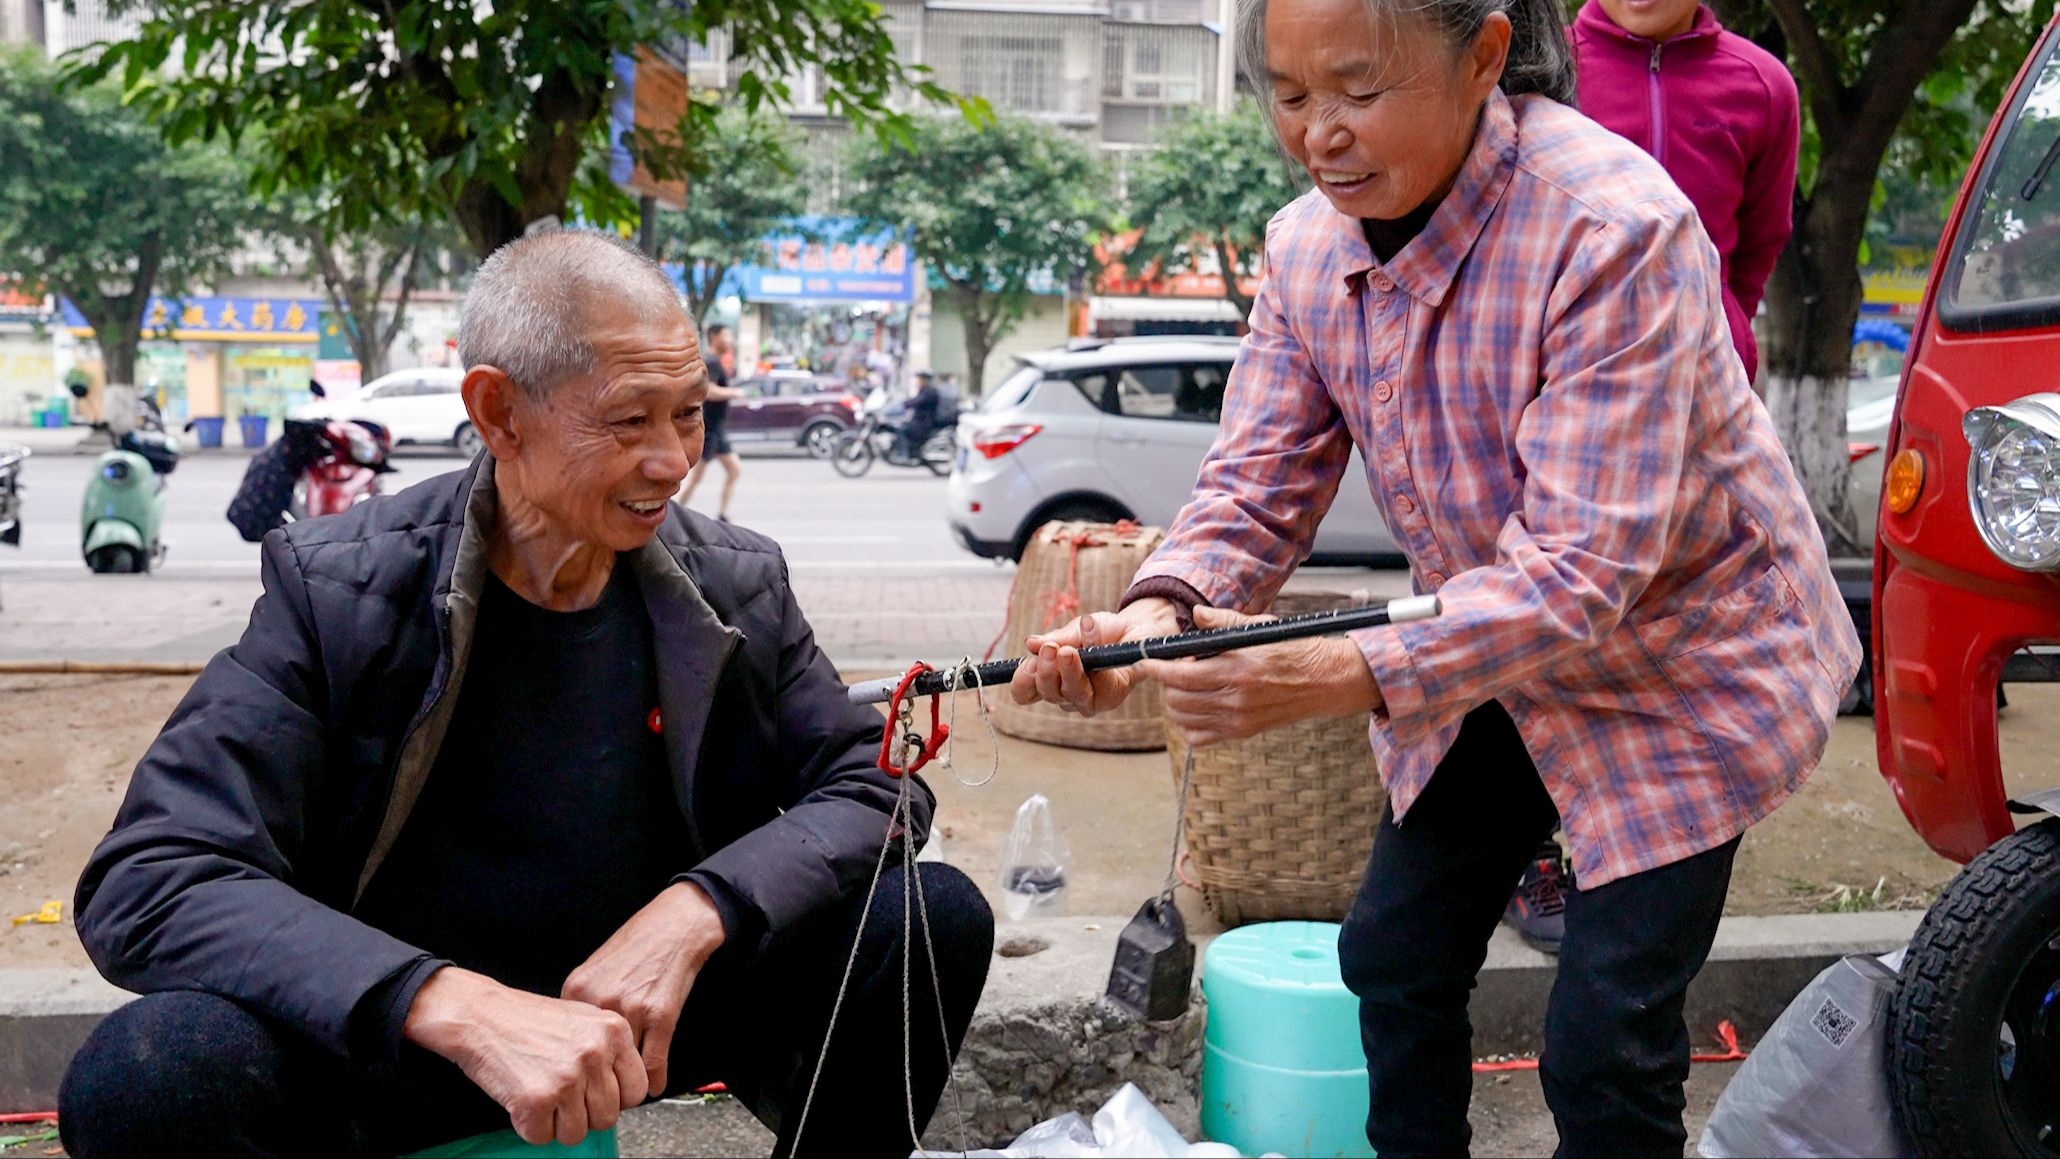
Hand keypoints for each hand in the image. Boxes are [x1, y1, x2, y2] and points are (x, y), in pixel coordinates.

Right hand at [404, 967, 647, 1145]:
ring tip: (542, 1095)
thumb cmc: (528, 1019)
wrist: (482, 1014)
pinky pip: (542, 1137)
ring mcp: (567, 1078)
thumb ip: (609, 1051)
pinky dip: (529, 1126)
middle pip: (607, 1117)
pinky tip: (522, 1098)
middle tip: (561, 1096)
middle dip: (583, 1114)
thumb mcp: (584, 1019)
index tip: (596, 1095)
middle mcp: (595, 1054)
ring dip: (556, 1123)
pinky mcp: (537, 1100)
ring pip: (577, 1133)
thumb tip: (624, 1091)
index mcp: (613, 1032)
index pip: (637, 1090)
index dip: (615, 1099)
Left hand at [560, 881, 726, 1097]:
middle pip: (594, 1059)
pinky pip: (653, 1061)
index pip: (568, 1043)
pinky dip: (655, 1079)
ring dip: (629, 1086)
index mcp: (577, 989)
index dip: (577, 1065)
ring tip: (630, 1095)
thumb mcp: (596, 968)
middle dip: (600, 1083)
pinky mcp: (661, 1014)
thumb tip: (576, 1043)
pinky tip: (655, 1084)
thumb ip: (583, 1003)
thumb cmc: (637, 944)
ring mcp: (631, 1008)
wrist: (674, 923)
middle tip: (605, 1096)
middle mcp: (600, 1000)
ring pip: (624, 1066)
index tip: (582, 1081)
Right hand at [1010, 598, 1183, 715]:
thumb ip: (1055, 639)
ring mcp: (1086, 699)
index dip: (1022, 682)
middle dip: (1046, 672)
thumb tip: (1030, 644)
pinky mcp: (1109, 698)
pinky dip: (1094, 655)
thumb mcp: (1074, 630)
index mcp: (1048, 678)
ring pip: (1072, 694)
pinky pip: (1099, 683)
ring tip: (1068, 651)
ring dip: (1069, 672)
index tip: (1027, 664)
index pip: (1025, 692)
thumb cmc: (1100, 632)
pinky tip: (1091, 633)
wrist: (1135, 629)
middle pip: (1047, 693)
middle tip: (1049, 650)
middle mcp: (1064, 693)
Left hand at [1137, 605, 1383, 746]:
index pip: (1180, 675)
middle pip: (1177, 699)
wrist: (1323, 680)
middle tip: (1173, 667)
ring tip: (1185, 685)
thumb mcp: (1258, 628)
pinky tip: (1195, 706)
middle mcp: (1235, 699)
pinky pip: (1199, 737)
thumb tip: (1194, 615)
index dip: (1155, 669)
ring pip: (1184, 719)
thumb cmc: (1290, 648)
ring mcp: (1238, 720)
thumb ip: (1222, 622)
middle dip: (1165, 683)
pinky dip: (1188, 724)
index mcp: (1237, 670)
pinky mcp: (1242, 733)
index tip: (1143, 661)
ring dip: (1175, 702)